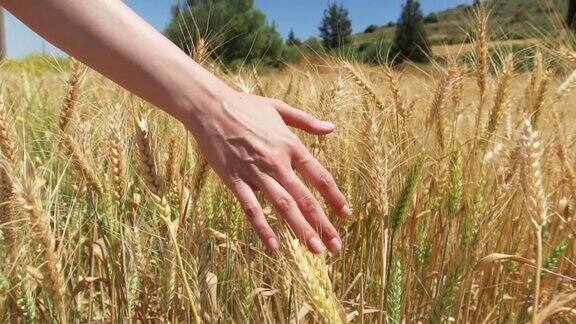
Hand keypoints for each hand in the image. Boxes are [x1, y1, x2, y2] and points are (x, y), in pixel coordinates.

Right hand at [185, 89, 350, 253]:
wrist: (209, 107)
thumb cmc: (245, 106)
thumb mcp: (279, 108)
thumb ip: (306, 121)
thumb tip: (331, 128)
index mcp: (290, 145)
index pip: (319, 176)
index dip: (335, 197)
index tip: (346, 214)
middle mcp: (277, 162)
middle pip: (305, 198)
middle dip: (322, 223)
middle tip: (336, 246)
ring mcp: (256, 173)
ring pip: (283, 206)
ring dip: (301, 229)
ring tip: (315, 250)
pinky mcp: (235, 181)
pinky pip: (251, 209)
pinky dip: (263, 228)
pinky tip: (274, 246)